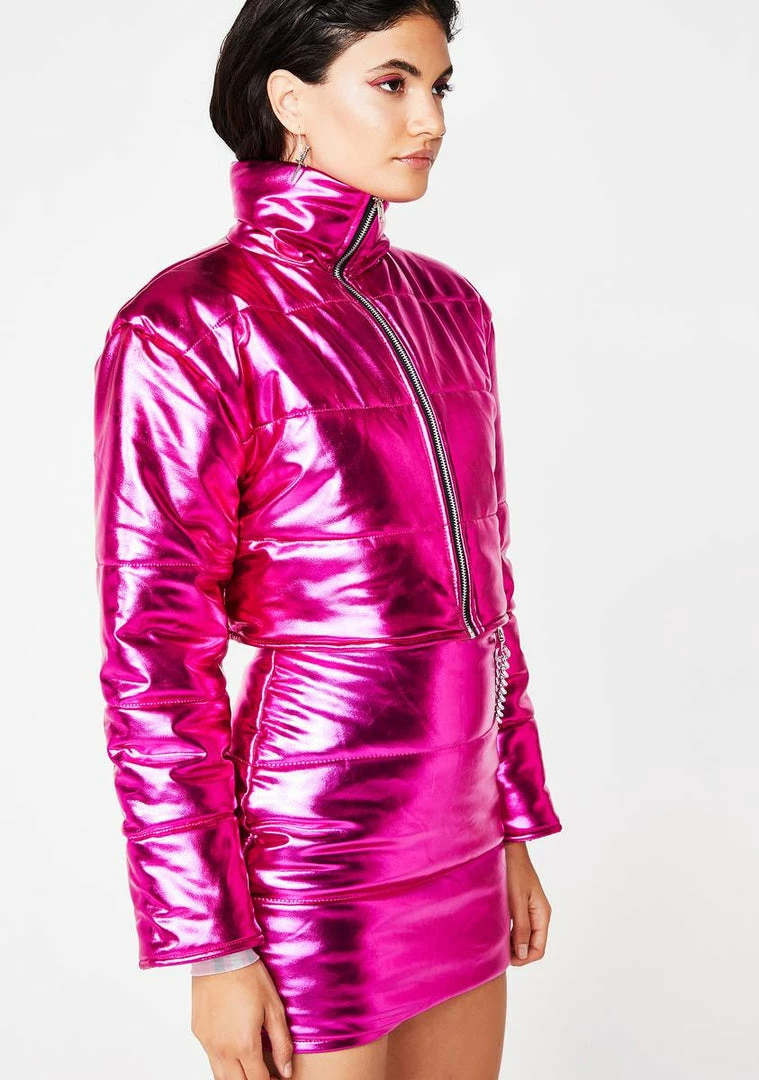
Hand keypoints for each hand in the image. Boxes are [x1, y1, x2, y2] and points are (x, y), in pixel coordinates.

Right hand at [191, 958, 293, 1078]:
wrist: (221, 956)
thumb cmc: (249, 976)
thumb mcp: (273, 1007)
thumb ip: (281, 1042)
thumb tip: (286, 1070)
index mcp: (244, 1045)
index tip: (277, 1078)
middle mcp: (222, 1050)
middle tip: (266, 1074)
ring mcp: (207, 1043)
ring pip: (220, 1077)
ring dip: (237, 1078)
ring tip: (250, 1067)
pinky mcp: (198, 1033)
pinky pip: (210, 1058)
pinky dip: (223, 1063)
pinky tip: (234, 1050)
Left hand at [504, 841, 553, 965]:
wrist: (507, 848)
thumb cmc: (512, 871)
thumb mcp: (516, 901)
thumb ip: (521, 928)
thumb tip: (522, 954)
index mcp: (542, 914)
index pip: (538, 949)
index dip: (523, 959)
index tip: (505, 958)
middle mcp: (538, 914)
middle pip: (531, 945)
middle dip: (516, 953)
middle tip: (496, 952)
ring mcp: (528, 909)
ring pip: (522, 937)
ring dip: (510, 943)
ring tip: (493, 942)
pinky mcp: (518, 904)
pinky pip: (516, 926)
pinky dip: (507, 932)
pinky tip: (493, 929)